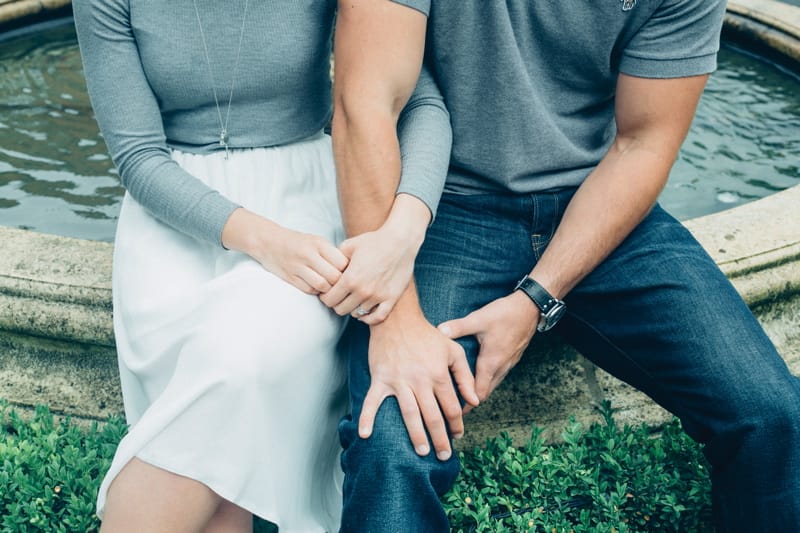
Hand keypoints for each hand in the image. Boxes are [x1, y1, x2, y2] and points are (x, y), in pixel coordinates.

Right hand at [221, 208, 347, 294]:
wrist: (268, 241)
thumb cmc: (298, 243)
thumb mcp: (317, 241)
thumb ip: (332, 254)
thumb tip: (351, 270)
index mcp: (319, 243)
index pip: (342, 263)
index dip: (348, 271)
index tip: (347, 273)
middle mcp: (309, 254)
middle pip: (334, 276)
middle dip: (339, 283)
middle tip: (340, 284)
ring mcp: (298, 266)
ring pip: (323, 285)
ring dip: (328, 289)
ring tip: (329, 287)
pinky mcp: (290, 277)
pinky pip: (310, 290)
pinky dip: (316, 291)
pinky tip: (317, 287)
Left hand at [321, 194, 428, 323]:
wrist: (400, 241)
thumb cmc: (374, 241)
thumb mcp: (349, 246)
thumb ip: (334, 260)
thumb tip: (326, 270)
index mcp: (350, 278)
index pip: (329, 300)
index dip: (325, 297)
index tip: (328, 292)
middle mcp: (363, 291)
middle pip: (340, 310)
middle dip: (336, 303)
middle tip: (339, 296)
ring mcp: (378, 297)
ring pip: (357, 314)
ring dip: (352, 308)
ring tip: (352, 299)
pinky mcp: (391, 299)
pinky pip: (377, 318)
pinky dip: (368, 318)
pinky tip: (364, 312)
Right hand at [360, 307, 478, 460]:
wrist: (398, 319)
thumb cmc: (427, 335)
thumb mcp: (453, 351)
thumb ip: (465, 376)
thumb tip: (475, 401)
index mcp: (439, 374)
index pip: (451, 407)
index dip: (456, 425)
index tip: (457, 436)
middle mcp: (420, 380)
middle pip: (433, 416)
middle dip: (440, 439)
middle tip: (443, 456)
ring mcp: (399, 381)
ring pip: (409, 414)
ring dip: (416, 436)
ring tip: (422, 451)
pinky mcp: (381, 378)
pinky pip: (372, 401)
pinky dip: (367, 417)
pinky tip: (365, 435)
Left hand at [438, 291, 538, 411]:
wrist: (531, 308)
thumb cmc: (505, 314)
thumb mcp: (478, 319)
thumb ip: (458, 327)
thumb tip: (438, 331)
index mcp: (491, 363)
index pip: (478, 393)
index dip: (467, 404)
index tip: (454, 410)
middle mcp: (501, 367)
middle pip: (486, 392)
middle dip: (472, 400)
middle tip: (456, 405)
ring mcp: (509, 363)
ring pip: (494, 384)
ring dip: (481, 390)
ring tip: (465, 392)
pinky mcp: (513, 357)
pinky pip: (500, 375)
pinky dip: (489, 380)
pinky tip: (480, 373)